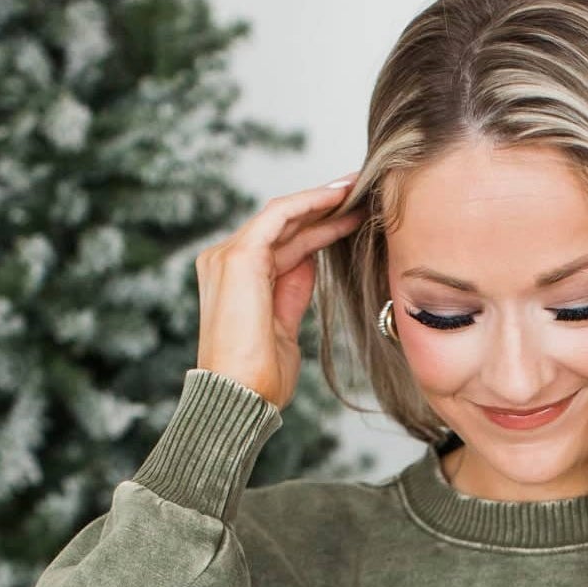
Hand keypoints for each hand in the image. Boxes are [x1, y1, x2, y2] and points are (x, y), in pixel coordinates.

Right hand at [194, 174, 365, 410]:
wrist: (238, 399)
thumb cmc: (259, 382)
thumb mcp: (283, 330)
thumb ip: (291, 294)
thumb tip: (308, 265)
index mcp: (236, 282)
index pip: (282, 246)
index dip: (319, 230)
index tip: (353, 219)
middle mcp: (226, 263)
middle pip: (283, 227)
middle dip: (324, 209)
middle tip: (362, 191)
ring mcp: (228, 257)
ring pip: (282, 216)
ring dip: (321, 200)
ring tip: (357, 187)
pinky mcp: (239, 257)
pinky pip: (279, 216)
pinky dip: (309, 203)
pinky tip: (338, 196)